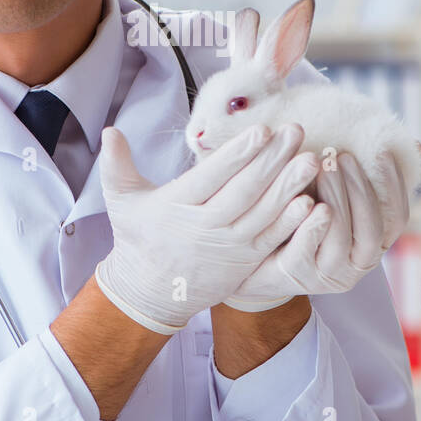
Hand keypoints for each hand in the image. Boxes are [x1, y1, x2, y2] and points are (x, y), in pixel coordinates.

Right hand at [95, 122, 319, 334]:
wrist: (152, 291)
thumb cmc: (139, 237)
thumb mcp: (122, 200)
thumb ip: (116, 164)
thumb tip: (109, 130)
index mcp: (176, 206)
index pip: (212, 176)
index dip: (238, 153)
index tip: (261, 129)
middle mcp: (205, 227)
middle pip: (244, 191)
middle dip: (273, 160)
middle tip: (296, 131)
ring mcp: (228, 247)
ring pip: (263, 213)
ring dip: (289, 186)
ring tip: (311, 159)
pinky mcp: (245, 262)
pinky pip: (272, 239)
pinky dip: (291, 222)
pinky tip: (310, 201)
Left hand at [223, 149, 407, 310]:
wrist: (257, 255)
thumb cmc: (303, 216)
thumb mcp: (333, 193)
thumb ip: (360, 175)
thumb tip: (414, 144)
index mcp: (373, 244)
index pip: (397, 219)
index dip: (394, 186)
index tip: (382, 151)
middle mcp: (357, 264)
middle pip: (370, 228)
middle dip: (359, 188)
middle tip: (341, 155)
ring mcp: (329, 273)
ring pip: (340, 237)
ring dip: (335, 199)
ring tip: (321, 165)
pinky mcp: (297, 275)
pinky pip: (306, 250)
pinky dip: (309, 224)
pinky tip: (304, 199)